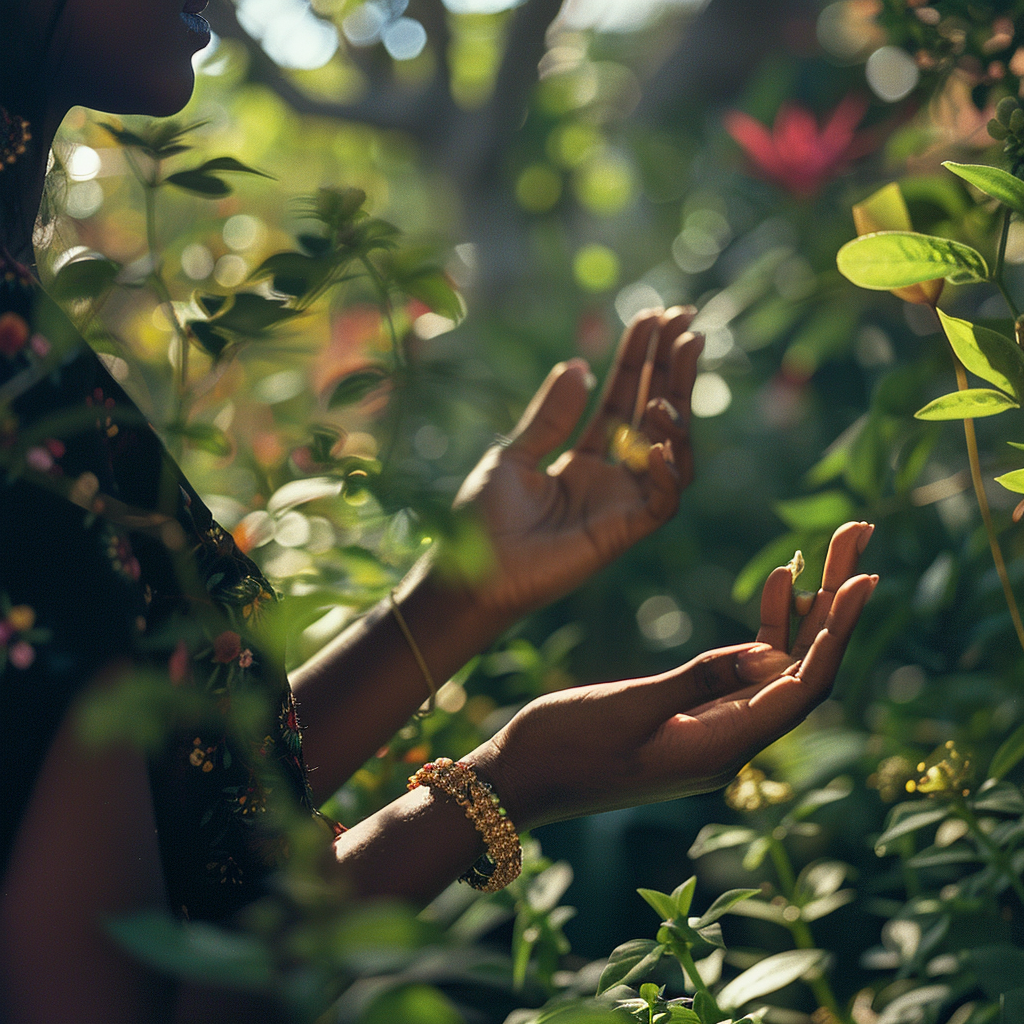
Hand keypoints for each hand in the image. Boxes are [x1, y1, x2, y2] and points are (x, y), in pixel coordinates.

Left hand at [452, 307, 703, 623]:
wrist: (471, 573)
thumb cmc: (484, 520)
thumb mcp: (514, 455)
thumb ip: (552, 416)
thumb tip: (579, 365)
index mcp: (584, 459)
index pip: (623, 400)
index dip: (639, 360)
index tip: (654, 316)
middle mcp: (611, 479)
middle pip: (655, 415)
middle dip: (671, 368)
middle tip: (686, 319)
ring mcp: (622, 505)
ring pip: (674, 453)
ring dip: (679, 406)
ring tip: (678, 360)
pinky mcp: (625, 532)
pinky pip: (665, 500)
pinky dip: (668, 470)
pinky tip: (658, 439)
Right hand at [472, 522, 876, 829]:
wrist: (518, 780)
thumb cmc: (563, 746)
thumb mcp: (629, 708)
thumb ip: (699, 681)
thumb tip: (770, 652)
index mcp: (721, 747)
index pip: (802, 686)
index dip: (838, 632)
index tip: (865, 577)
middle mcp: (731, 741)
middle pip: (802, 667)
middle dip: (833, 602)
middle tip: (858, 534)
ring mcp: (714, 729)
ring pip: (779, 663)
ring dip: (805, 608)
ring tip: (825, 547)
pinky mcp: (694, 716)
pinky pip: (746, 668)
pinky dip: (763, 626)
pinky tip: (776, 584)